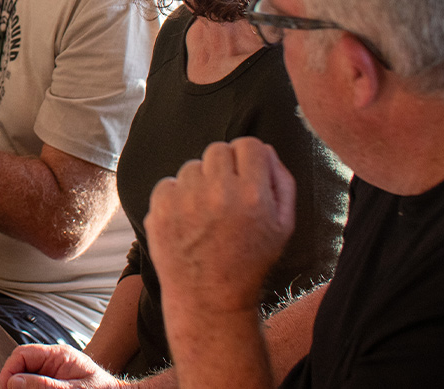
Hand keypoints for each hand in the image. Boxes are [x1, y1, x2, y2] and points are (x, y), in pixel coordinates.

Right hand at [0, 344, 126, 388]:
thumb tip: (15, 381)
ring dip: (24, 386)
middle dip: (14, 382)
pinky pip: (37, 384)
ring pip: (27, 378)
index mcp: (59, 355)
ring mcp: (54, 373)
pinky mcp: (55, 383)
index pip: (23, 354)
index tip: (6, 388)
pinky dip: (32, 388)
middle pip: (21, 366)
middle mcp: (53, 361)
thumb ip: (45, 385)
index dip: (9, 371)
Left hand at [145, 137, 295, 314]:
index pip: (249, 145)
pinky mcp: (160, 208)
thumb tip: (267, 151)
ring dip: (199, 183)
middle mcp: (218, 192)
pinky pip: (168, 183)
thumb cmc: (249, 262)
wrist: (209, 298)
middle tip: (225, 194)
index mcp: (253, 195)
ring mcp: (186, 200)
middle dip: (224, 167)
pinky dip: (176, 197)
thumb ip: (282, 182)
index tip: (245, 173)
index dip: (249, 158)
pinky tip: (187, 221)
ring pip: (192, 166)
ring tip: (206, 214)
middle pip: (218, 149)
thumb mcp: (283, 227)